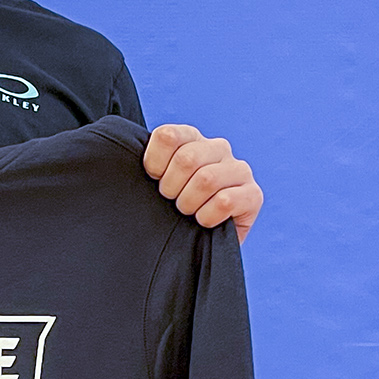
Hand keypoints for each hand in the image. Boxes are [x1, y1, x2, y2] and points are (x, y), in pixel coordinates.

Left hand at [143, 124, 262, 241]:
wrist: (199, 243)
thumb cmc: (174, 209)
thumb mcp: (158, 182)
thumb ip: (149, 164)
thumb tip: (125, 153)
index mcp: (192, 138)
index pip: (167, 135)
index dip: (154, 164)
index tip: (154, 180)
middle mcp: (219, 148)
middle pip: (187, 159)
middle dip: (171, 188)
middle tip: (171, 201)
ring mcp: (239, 170)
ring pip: (206, 179)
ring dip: (189, 203)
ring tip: (188, 212)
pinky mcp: (253, 195)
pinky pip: (225, 201)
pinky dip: (207, 217)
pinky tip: (205, 221)